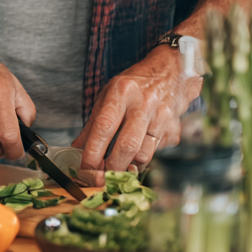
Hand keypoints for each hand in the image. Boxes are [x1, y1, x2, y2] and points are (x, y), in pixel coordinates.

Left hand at [73, 47, 202, 174]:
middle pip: (127, 145)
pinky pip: (157, 153)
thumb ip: (92, 123)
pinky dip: (144, 160)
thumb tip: (77, 149)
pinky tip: (136, 156)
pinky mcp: (174, 130)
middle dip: (112, 167)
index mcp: (121, 92)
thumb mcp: (107, 94)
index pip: (104, 127)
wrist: (171, 73)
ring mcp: (162, 118)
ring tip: (117, 169)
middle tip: (101, 178)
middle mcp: (143, 104)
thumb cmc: (133, 85)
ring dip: (128, 167)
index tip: (85, 169)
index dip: (93, 152)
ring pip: (144, 154)